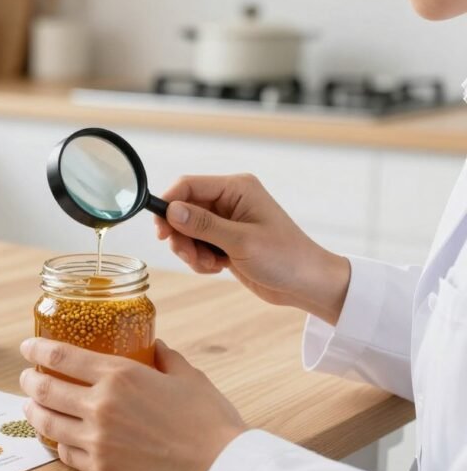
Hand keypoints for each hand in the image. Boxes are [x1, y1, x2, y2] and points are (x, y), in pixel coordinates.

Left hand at [19, 337, 246, 470]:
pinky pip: (64, 453)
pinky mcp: (101, 469)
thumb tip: (155, 345)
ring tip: (31, 406)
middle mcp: (99, 404)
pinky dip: (55, 442)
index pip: (60, 355)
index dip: (36, 349)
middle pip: (43, 388)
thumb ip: (165, 357)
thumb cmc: (208, 419)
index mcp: (118, 375)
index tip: (27, 346)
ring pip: (46, 422)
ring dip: (32, 411)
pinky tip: (56, 437)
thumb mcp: (187, 375)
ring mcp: (96, 439)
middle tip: (26, 377)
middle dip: (28, 380)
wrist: (219, 466)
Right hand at [153, 174, 350, 324]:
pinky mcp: (225, 239)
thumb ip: (203, 225)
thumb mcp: (241, 242)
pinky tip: (217, 267)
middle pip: (183, 210)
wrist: (307, 284)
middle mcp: (230, 200)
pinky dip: (200, 258)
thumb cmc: (285, 258)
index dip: (169, 205)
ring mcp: (227, 221)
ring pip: (187, 230)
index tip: (162, 232)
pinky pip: (197, 244)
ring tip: (210, 265)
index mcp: (237, 189)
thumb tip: (171, 210)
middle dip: (181, 236)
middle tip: (190, 256)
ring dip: (191, 251)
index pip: (188, 186)